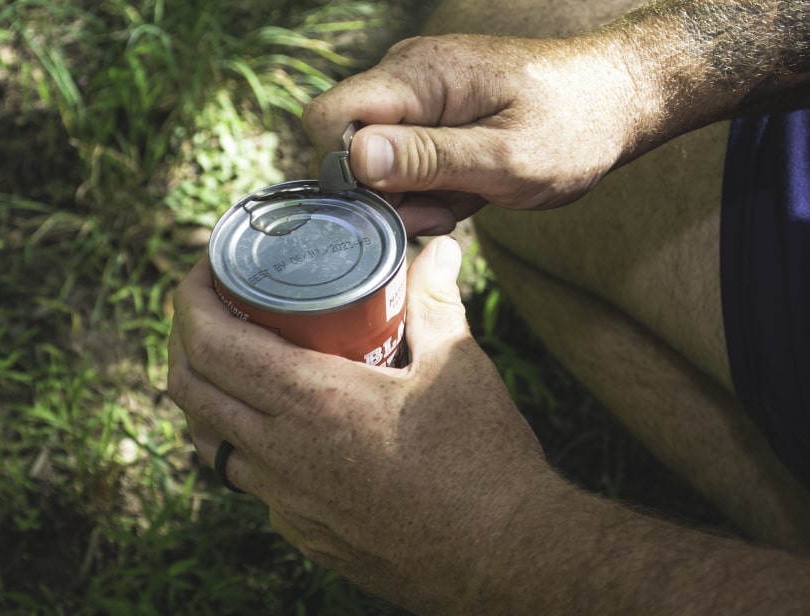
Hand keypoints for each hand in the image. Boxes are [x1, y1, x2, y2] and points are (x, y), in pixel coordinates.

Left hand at [167, 237, 549, 615]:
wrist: (504, 562)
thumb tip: (440, 251)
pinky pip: (253, 483)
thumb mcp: (456, 367)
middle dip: (185, 340)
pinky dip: (250, 445)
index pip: (210, 343)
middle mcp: (281, 455)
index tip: (203, 273)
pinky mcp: (305, 536)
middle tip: (214, 310)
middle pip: (190, 389)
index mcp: (311, 402)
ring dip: (210, 395)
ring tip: (242, 366)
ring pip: (212, 441)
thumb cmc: (482, 462)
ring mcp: (287, 503)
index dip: (189, 301)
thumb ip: (435, 302)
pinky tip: (289, 431)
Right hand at [303, 33, 656, 234]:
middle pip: (349, 147)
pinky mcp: (432, 118)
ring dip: (416, 195)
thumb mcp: (504, 158)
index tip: (398, 197)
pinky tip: (469, 188)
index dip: (347, 169)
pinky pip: (406, 164)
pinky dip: (432, 188)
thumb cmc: (573, 127)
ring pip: (378, 164)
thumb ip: (427, 159)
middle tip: (445, 208)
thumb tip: (355, 158)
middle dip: (389, 193)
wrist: (615, 102)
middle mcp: (407, 79)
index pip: (329, 118)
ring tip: (468, 196)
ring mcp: (419, 99)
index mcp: (419, 77)